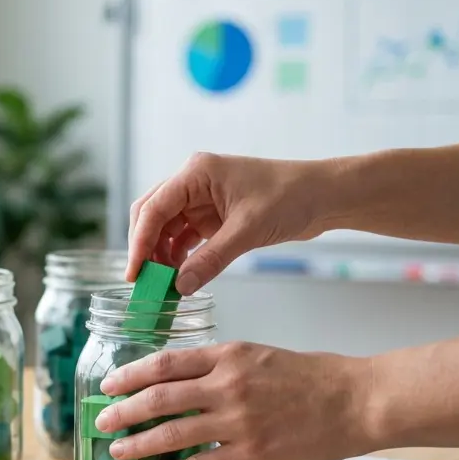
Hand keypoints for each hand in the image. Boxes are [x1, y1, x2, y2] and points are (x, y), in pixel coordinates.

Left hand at [94, 342, 375, 459]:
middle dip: (123, 412)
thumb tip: (180, 381)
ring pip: (173, 433)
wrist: (358, 400)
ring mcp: (239, 421)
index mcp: (229, 355)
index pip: (165, 363)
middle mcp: (228, 385)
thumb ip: (219, 366)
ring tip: (118, 451)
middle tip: (101, 421)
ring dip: (139, 444)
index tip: (109, 385)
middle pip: (159, 398)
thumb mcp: (259, 355)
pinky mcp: (253, 454)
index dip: (130, 375)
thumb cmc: (313, 377)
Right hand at [127, 153, 336, 292]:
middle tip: (143, 282)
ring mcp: (201, 199)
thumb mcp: (247, 230)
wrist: (323, 196)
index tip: (135, 272)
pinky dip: (179, 258)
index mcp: (196, 172)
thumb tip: (180, 287)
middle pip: (152, 216)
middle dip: (145, 249)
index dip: (140, 242)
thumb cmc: (291, 196)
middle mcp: (193, 182)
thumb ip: (211, 259)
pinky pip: (184, 238)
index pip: (154, 208)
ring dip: (161, 256)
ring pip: (165, 229)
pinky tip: (180, 278)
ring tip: (163, 286)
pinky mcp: (212, 216)